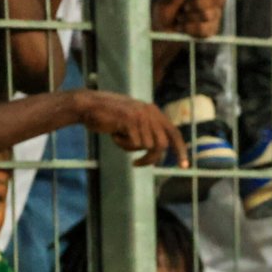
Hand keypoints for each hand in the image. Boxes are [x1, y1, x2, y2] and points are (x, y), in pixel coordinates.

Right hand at [71, 90, 188, 167]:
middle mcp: (150, 112)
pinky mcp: (130, 120)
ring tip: (118, 137)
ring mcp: (140, 115)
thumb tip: (161, 149)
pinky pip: (133, 144)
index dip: (180, 150)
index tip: (184, 166)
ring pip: (146, 146)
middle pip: (161, 145)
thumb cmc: (109, 117)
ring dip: (130, 148)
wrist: (87, 105)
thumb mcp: (133, 121)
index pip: (174, 133)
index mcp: (154, 111)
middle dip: (150, 159)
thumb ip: (148, 130)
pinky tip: (113, 134)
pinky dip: (123, 145)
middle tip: (137, 164)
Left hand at [152, 0, 225, 39]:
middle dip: (201, 3)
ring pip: (209, 15)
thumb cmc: (165, 9)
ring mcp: (213, 16)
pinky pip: (205, 29)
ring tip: (180, 18)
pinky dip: (190, 28)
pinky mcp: (211, 30)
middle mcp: (210, 0)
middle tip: (185, 7)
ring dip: (191, 17)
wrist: (163, 30)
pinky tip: (183, 27)